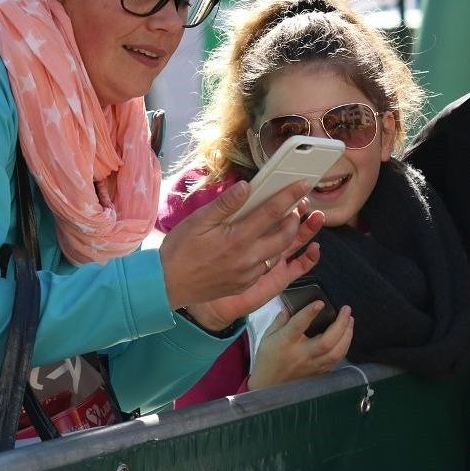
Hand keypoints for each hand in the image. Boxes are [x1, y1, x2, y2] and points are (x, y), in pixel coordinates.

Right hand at [159, 178, 324, 326]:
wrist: (166, 285)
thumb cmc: (179, 250)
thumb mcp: (198, 220)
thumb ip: (225, 203)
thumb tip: (247, 186)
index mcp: (238, 238)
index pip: (272, 212)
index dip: (290, 196)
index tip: (303, 184)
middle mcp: (248, 258)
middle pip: (286, 236)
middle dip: (295, 219)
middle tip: (295, 207)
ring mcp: (248, 274)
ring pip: (278, 253)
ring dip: (285, 237)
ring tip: (283, 223)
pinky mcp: (244, 285)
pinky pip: (266, 267)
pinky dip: (271, 253)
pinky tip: (262, 244)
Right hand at [247, 304, 353, 388]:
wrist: (269, 385)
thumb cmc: (268, 357)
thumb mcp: (268, 335)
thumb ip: (281, 319)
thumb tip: (291, 304)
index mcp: (286, 342)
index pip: (298, 325)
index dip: (309, 313)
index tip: (320, 302)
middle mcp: (302, 355)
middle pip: (326, 342)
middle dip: (340, 324)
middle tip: (346, 309)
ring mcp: (313, 365)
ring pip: (336, 353)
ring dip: (347, 335)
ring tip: (350, 320)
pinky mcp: (320, 372)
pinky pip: (336, 360)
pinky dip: (344, 346)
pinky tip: (346, 335)